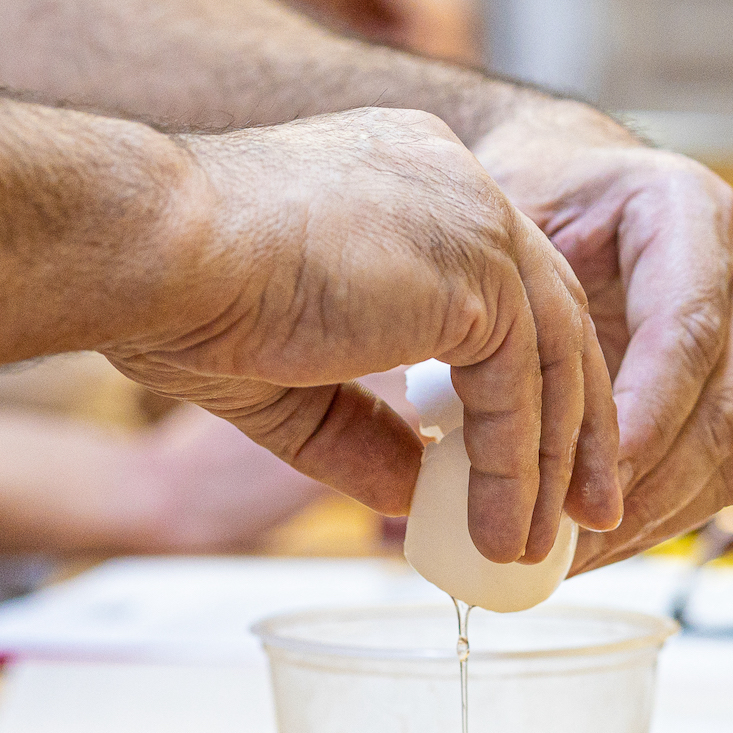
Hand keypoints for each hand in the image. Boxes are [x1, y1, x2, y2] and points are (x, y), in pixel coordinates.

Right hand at [108, 108, 619, 563]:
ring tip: (539, 547)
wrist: (150, 252)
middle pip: (552, 314)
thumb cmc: (179, 296)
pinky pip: (525, 387)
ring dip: (550, 462)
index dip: (525, 376)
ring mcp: (475, 219)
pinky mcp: (478, 270)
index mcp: (412, 185)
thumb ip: (360, 428)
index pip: (501, 286)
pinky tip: (502, 529)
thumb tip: (415, 493)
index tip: (530, 456)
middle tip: (582, 509)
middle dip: (573, 422)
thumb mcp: (285, 379)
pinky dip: (518, 468)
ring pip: (553, 355)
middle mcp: (457, 186)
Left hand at [474, 104, 732, 571]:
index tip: (594, 473)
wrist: (578, 185)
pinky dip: (669, 517)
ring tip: (580, 558)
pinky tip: (603, 547)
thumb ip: (507, 286)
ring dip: (661, 515)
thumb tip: (453, 402)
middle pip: (722, 405)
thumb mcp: (513, 207)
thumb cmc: (537, 193)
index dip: (647, 412)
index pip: (688, 331)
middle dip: (650, 483)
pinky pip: (726, 471)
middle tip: (575, 535)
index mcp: (695, 216)